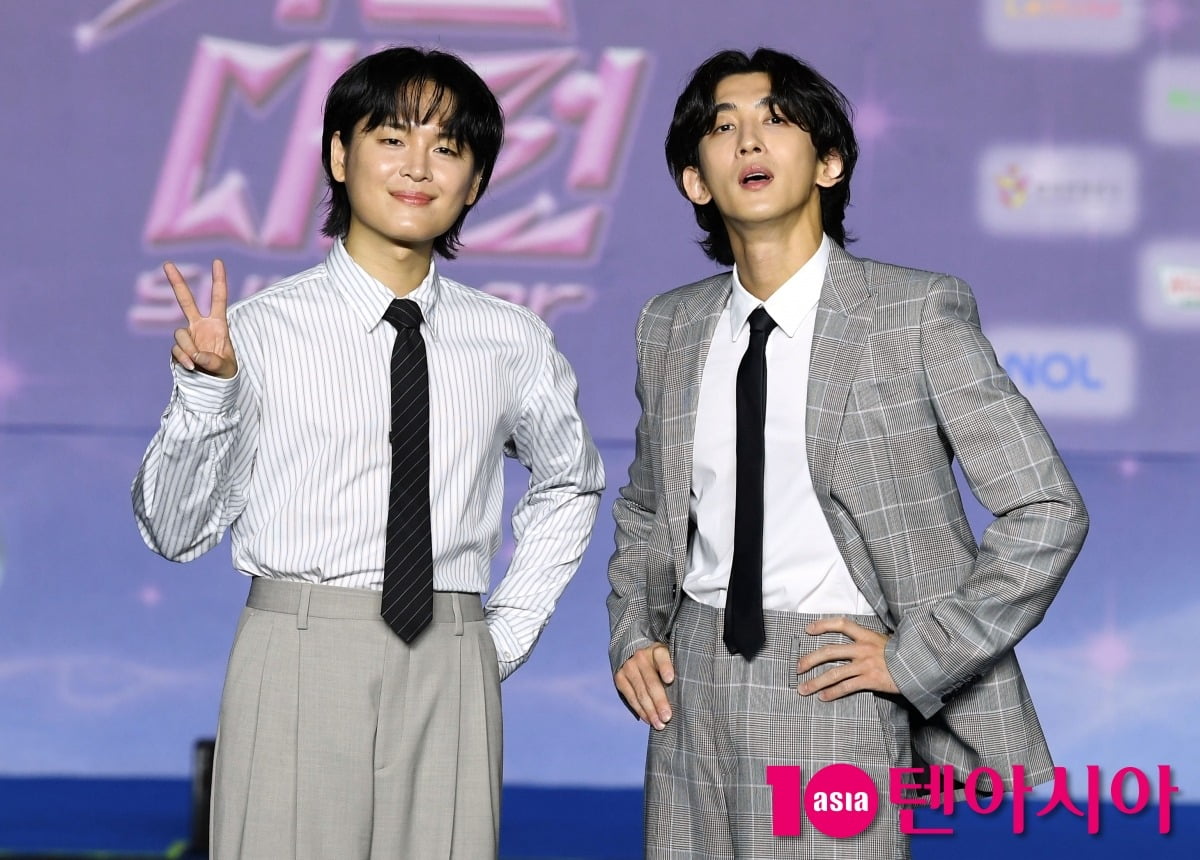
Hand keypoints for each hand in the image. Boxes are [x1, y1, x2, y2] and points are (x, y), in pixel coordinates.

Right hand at [166, 259, 236, 377]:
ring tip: (198, 363)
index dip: (218, 280)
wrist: (213, 386)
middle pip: (185, 300)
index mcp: (218, 324)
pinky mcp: (178, 348)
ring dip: (188, 349)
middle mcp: (200, 326)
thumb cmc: (225, 373)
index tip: (217, 261)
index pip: (218, 298)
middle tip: (167, 263)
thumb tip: (196, 356)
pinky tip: (192, 367)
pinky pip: (176, 350)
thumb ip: (213, 361)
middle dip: (176, 282)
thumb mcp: (226, 368)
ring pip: (179, 334)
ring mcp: (187, 336)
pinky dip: (183, 359)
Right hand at [614, 642, 674, 729]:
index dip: (666, 667)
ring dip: (650, 711)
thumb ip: (678, 671)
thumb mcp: (670, 659)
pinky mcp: (620, 678)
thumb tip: (690, 695)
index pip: (662, 657)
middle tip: (667, 717)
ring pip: (641, 693)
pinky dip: (641, 711)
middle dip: (660, 701)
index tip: (670, 679)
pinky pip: (631, 698)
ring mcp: (629, 667)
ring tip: (660, 725)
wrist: (636, 655)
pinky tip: (649, 720)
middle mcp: (641, 656)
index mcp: (657, 650)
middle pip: (651, 681)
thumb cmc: (662, 663)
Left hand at [796, 617, 898, 700]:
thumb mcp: (886, 641)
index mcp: (867, 635)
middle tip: (797, 667)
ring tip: (803, 689)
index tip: (808, 630)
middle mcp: (863, 648)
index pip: (841, 624)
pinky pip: (846, 687)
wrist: (921, 666)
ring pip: (834, 673)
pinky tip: (823, 697)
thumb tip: (855, 643)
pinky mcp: (870, 680)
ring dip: (815, 682)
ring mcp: (865, 665)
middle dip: (810, 659)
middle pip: (829, 651)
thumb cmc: (903, 654)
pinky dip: (832, 693)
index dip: (823, 625)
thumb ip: (869, 641)